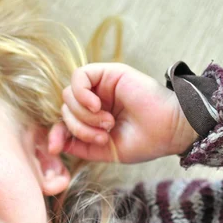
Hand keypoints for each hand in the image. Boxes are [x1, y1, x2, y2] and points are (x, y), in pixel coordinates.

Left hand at [48, 63, 198, 162]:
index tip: (54, 149)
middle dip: (78, 128)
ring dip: (84, 116)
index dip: (55, 134)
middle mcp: (94, 100)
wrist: (168, 131)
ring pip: (68, 96)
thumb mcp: (103, 150)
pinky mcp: (108, 72)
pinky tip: (96, 106)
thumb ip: (78, 145)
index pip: (63, 122)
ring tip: (107, 123)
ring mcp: (100, 86)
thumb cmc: (143, 141)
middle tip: (103, 135)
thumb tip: (54, 144)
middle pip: (64, 109)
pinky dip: (81, 94)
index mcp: (92, 119)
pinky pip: (79, 77)